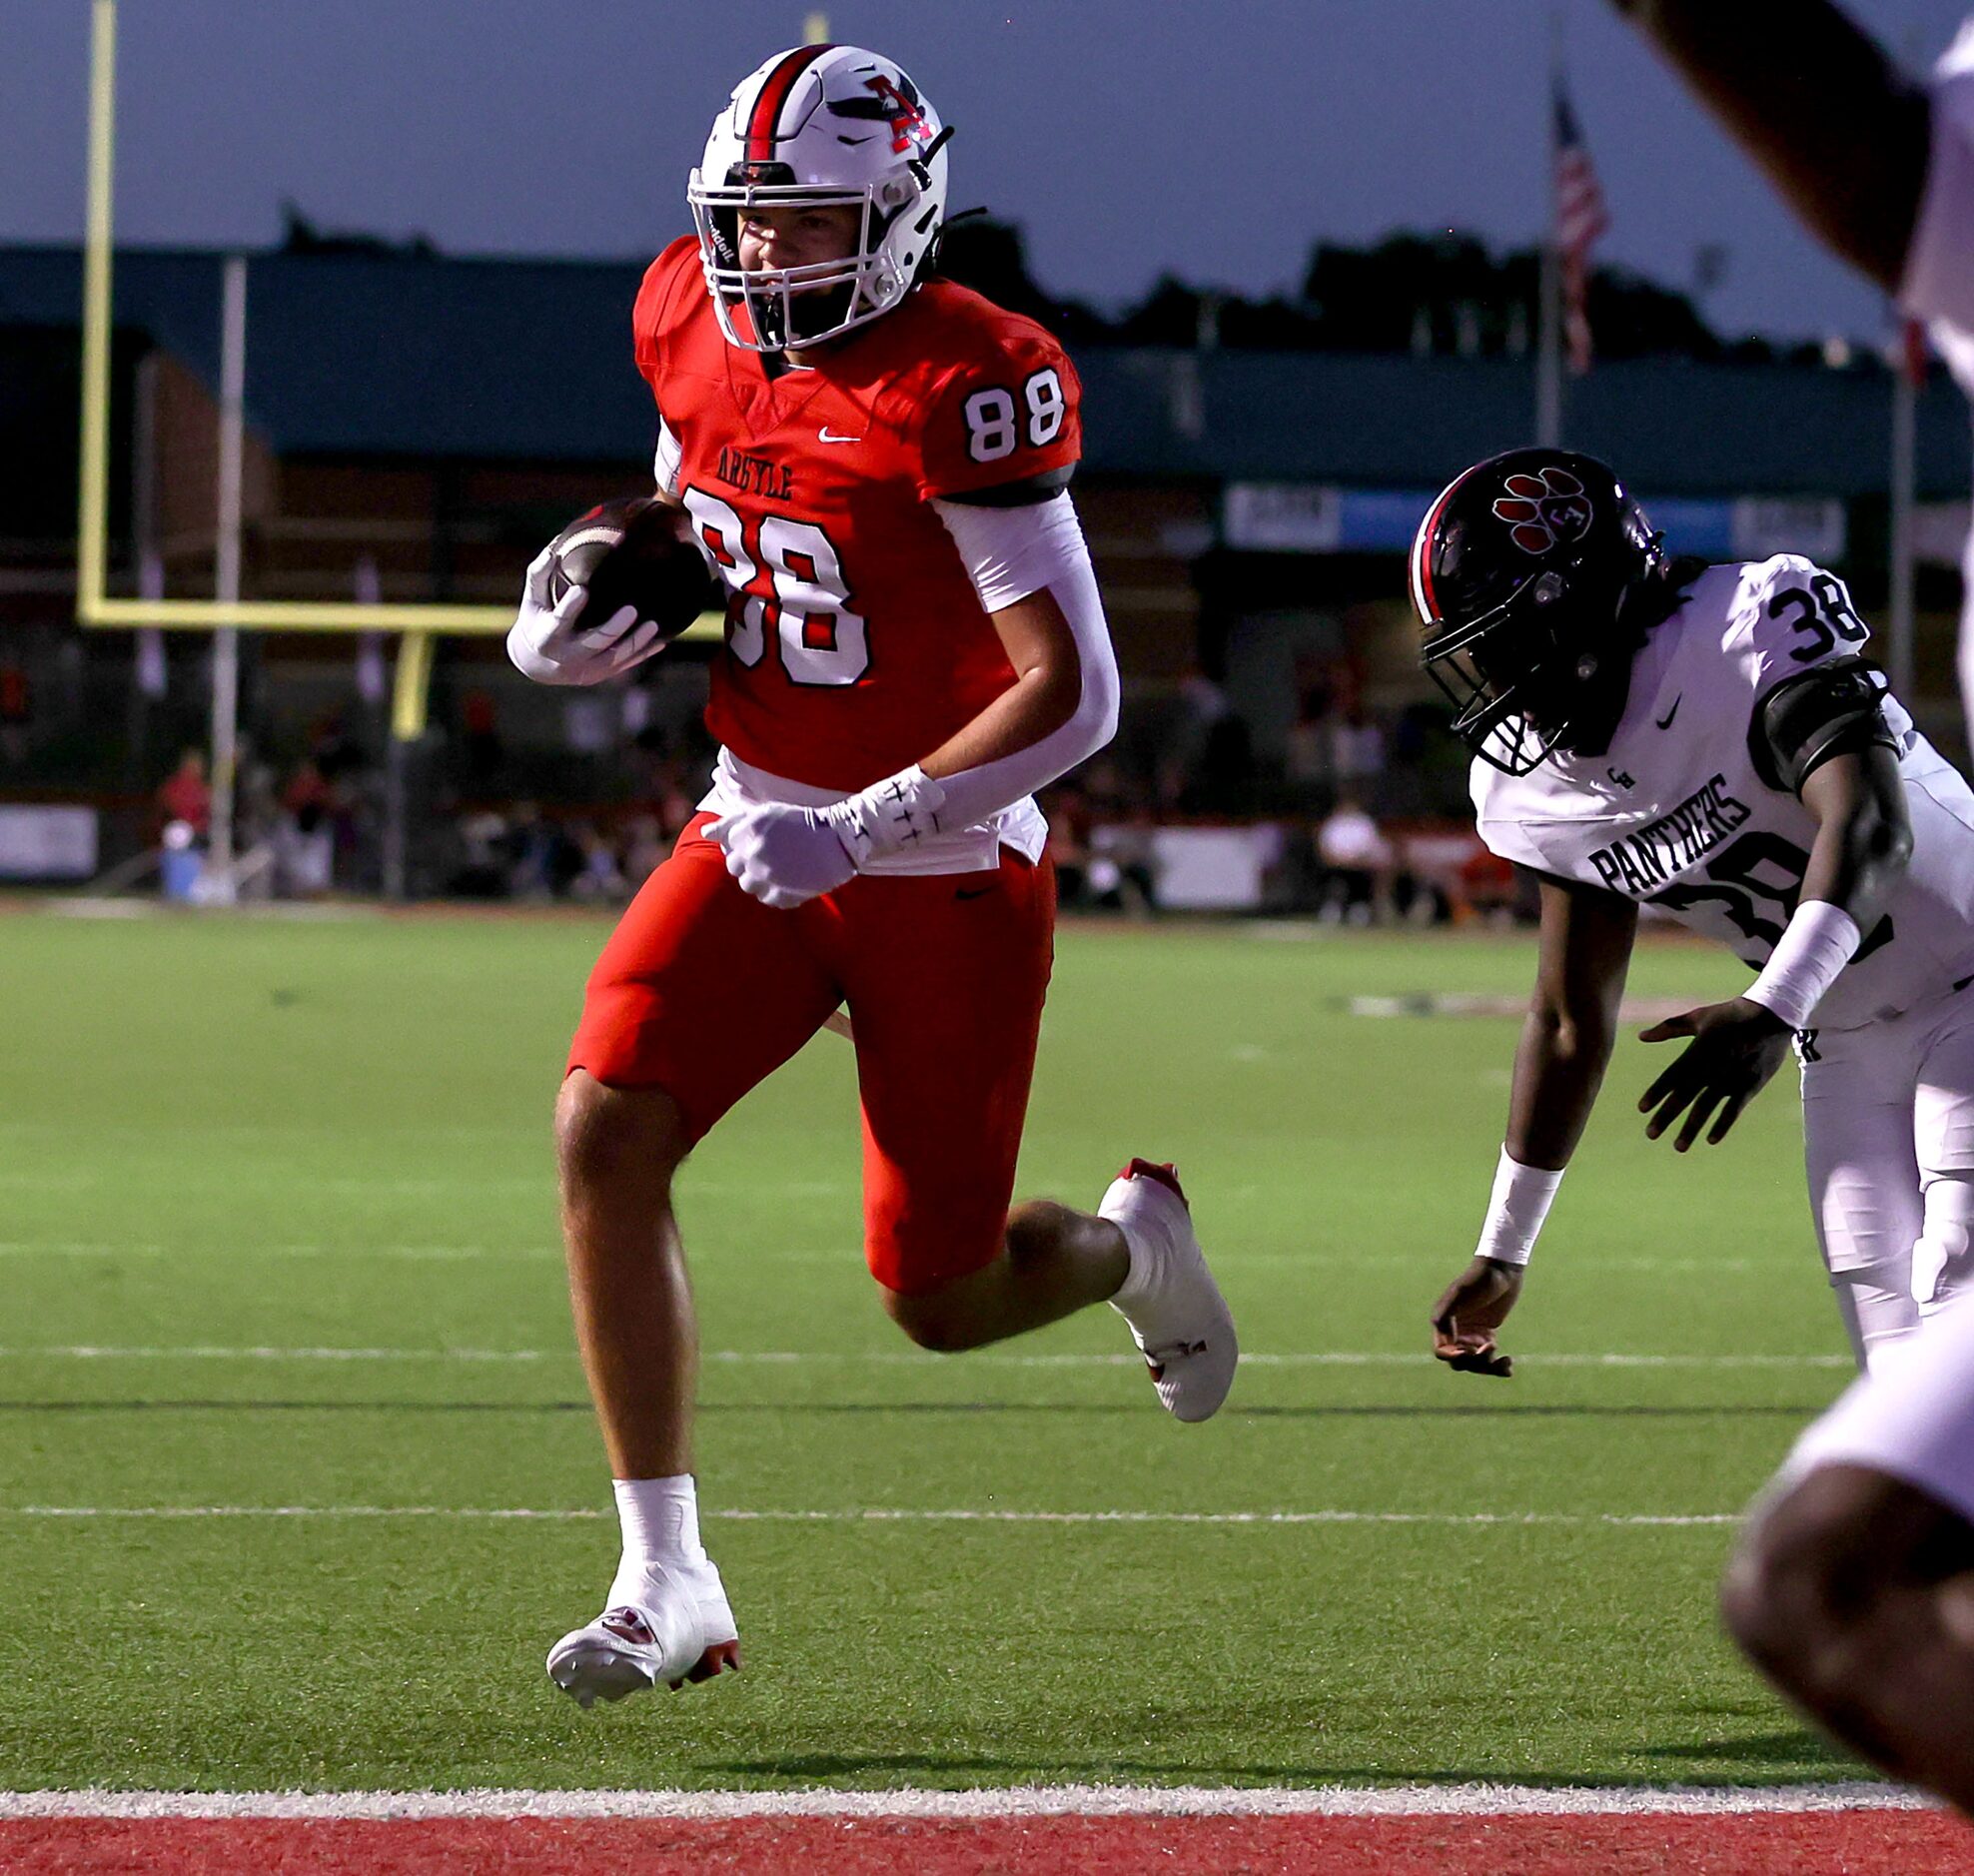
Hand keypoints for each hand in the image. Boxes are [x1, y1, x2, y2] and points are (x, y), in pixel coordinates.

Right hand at [506, 546, 662, 685]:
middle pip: (594, 643)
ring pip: (615, 658)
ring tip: (653, 624)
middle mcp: (568, 656)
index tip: (582, 590)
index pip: (559, 621)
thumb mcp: (532, 600)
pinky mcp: (602, 674)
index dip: (570, 607)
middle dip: (613, 628)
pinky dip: (643, 654)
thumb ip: (540, 575)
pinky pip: (626, 664)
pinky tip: (660, 642)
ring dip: (636, 642)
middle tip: (632, 609)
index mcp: (547, 637)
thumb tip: (552, 550)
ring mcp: (587, 669)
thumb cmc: (537, 620)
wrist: (539, 665)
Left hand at [706, 803, 855, 909]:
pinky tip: (792, 880)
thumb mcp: (766, 813)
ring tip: (782, 870)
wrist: (840, 838)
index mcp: (749, 830)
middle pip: (735, 869)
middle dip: (749, 864)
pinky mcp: (782, 894)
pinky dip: (777, 892)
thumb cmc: (802, 822)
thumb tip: (705, 831)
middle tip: (772, 857)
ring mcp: (767, 876)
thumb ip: (733, 822)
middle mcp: (754, 854)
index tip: (762, 844)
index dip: (743, 847)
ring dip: (761, 879)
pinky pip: (768, 899)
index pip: (728, 847)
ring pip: (748, 886)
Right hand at [1430, 1256, 1522, 1377]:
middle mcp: (1455, 1331)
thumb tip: (1446, 1344)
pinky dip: (1498, 1365)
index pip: (1442, 1351)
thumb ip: (1444, 1318)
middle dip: (1475, 1362)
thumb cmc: (1479, 1280)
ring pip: (1476, 1363)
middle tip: (1491, 1348)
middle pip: (1460, 1361)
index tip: (1469, 1353)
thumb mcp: (1459, 1296)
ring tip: (1506, 1361)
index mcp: (1443, 1323)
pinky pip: (1488, 1357)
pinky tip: (1508, 1365)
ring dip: (1489, 1367)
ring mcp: (1471, 1334)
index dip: (1454, 1357)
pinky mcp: (1487, 1334)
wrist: (1502, 1270)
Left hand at [1637, 995, 1791, 1149]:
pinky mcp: (1751, 1085)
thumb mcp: (1698, 1017)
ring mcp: (1731, 1078)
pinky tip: (1711, 1139)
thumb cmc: (1730, 1014)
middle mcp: (1712, 1067)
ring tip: (1678, 1147)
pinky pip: (1734, 1109)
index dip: (1657, 1093)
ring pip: (1707, 1107)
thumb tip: (1641, 1036)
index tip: (1641, 1109)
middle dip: (1667, 1116)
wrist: (1773, 1015)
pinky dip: (1723, 1125)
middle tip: (1651, 1134)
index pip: (1672, 1076)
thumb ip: (1668, 1028)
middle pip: (1685, 1095)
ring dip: (1692, 1128)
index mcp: (1697, 1050)